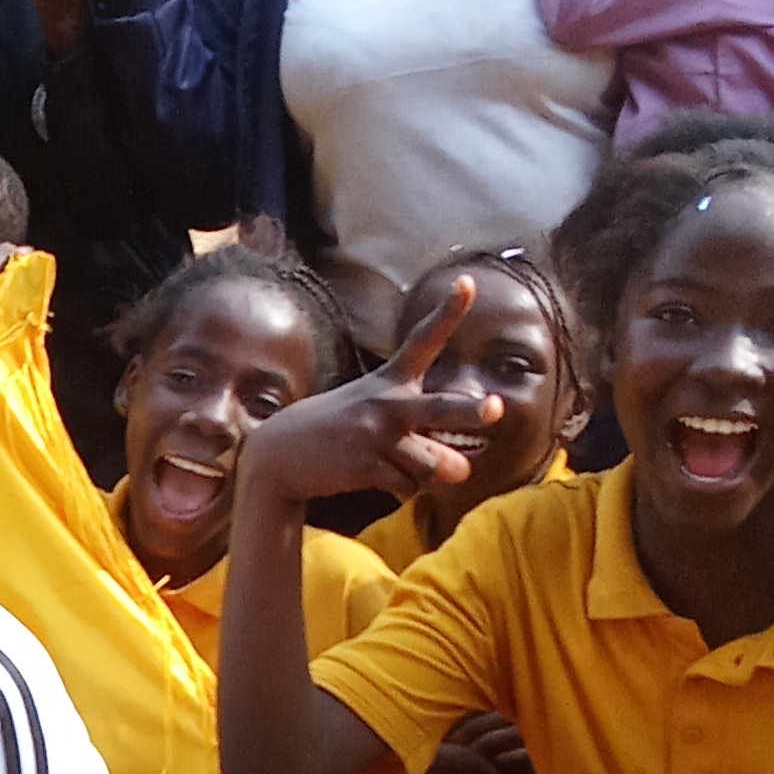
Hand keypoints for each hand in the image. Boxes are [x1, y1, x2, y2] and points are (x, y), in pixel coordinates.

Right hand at [243, 279, 498, 511]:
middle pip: (439, 408)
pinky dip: (403, 489)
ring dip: (426, 474)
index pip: (423, 341)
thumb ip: (425, 444)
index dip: (448, 313)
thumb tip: (463, 472)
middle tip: (495, 409)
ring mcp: (374, 434)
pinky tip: (382, 480)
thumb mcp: (375, 421)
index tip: (467, 283)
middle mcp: (386, 402)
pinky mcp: (363, 465)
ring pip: (429, 464)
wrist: (278, 456)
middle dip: (468, 410)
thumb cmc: (336, 432)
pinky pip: (406, 486)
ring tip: (399, 466)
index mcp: (389, 381)